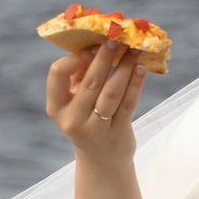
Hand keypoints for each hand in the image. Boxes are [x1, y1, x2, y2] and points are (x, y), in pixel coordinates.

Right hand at [45, 41, 145, 163]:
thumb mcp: (76, 100)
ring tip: (135, 50)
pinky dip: (136, 83)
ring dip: (125, 68)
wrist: (102, 159)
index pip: (58, 75)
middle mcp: (72, 120)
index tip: (93, 46)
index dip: (76, 58)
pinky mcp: (117, 134)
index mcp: (56, 107)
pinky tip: (141, 68)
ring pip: (112, 92)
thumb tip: (97, 41)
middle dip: (105, 57)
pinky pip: (128, 104)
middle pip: (90, 82)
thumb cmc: (87, 119)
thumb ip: (80, 74)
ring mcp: (95, 129)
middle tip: (117, 38)